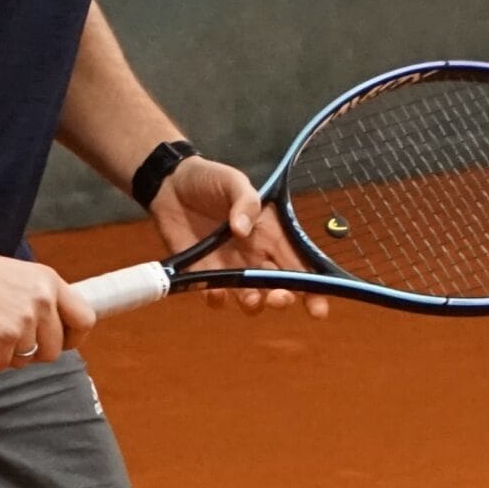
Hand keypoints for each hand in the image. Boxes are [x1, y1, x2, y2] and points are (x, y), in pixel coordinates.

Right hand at [0, 246, 96, 369]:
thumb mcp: (19, 277)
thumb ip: (39, 300)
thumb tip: (49, 334)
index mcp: (49, 282)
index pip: (85, 319)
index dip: (72, 338)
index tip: (55, 343)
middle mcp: (42, 300)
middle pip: (53, 350)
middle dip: (30, 354)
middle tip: (6, 344)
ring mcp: (22, 319)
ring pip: (24, 360)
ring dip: (2, 356)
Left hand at [150, 158, 329, 318]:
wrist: (170, 184)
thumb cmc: (209, 179)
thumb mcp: (232, 181)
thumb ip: (245, 200)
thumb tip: (242, 228)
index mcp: (271, 234)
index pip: (299, 264)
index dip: (312, 288)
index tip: (318, 308)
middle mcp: (255, 255)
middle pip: (278, 287)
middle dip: (284, 299)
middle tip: (280, 298)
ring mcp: (230, 267)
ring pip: (250, 298)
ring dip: (255, 304)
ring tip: (252, 300)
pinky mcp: (203, 273)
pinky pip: (215, 296)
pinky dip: (218, 299)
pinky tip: (216, 292)